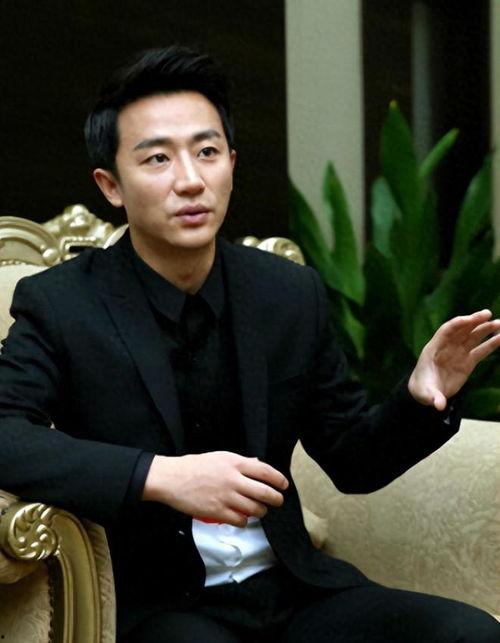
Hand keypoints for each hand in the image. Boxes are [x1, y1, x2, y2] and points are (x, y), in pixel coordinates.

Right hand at [142, 451, 288, 526]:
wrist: (172, 479)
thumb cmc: (194, 466)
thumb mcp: (219, 457)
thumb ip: (240, 462)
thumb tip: (257, 465)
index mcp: (235, 463)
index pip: (266, 471)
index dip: (279, 479)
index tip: (284, 485)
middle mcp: (233, 479)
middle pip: (265, 492)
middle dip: (276, 499)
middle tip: (278, 501)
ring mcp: (226, 496)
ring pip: (255, 509)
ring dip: (262, 512)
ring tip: (260, 511)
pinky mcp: (217, 512)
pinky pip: (240, 520)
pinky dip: (245, 521)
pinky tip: (242, 518)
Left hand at [408, 309, 499, 410]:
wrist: (426, 392)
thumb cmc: (422, 389)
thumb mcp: (425, 394)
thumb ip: (433, 397)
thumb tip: (439, 405)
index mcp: (433, 349)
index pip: (446, 331)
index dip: (457, 324)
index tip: (469, 319)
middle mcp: (447, 347)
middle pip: (461, 330)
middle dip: (473, 321)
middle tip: (487, 314)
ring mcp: (458, 353)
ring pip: (472, 337)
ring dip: (485, 329)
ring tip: (499, 323)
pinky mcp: (468, 362)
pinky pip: (480, 350)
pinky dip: (490, 344)